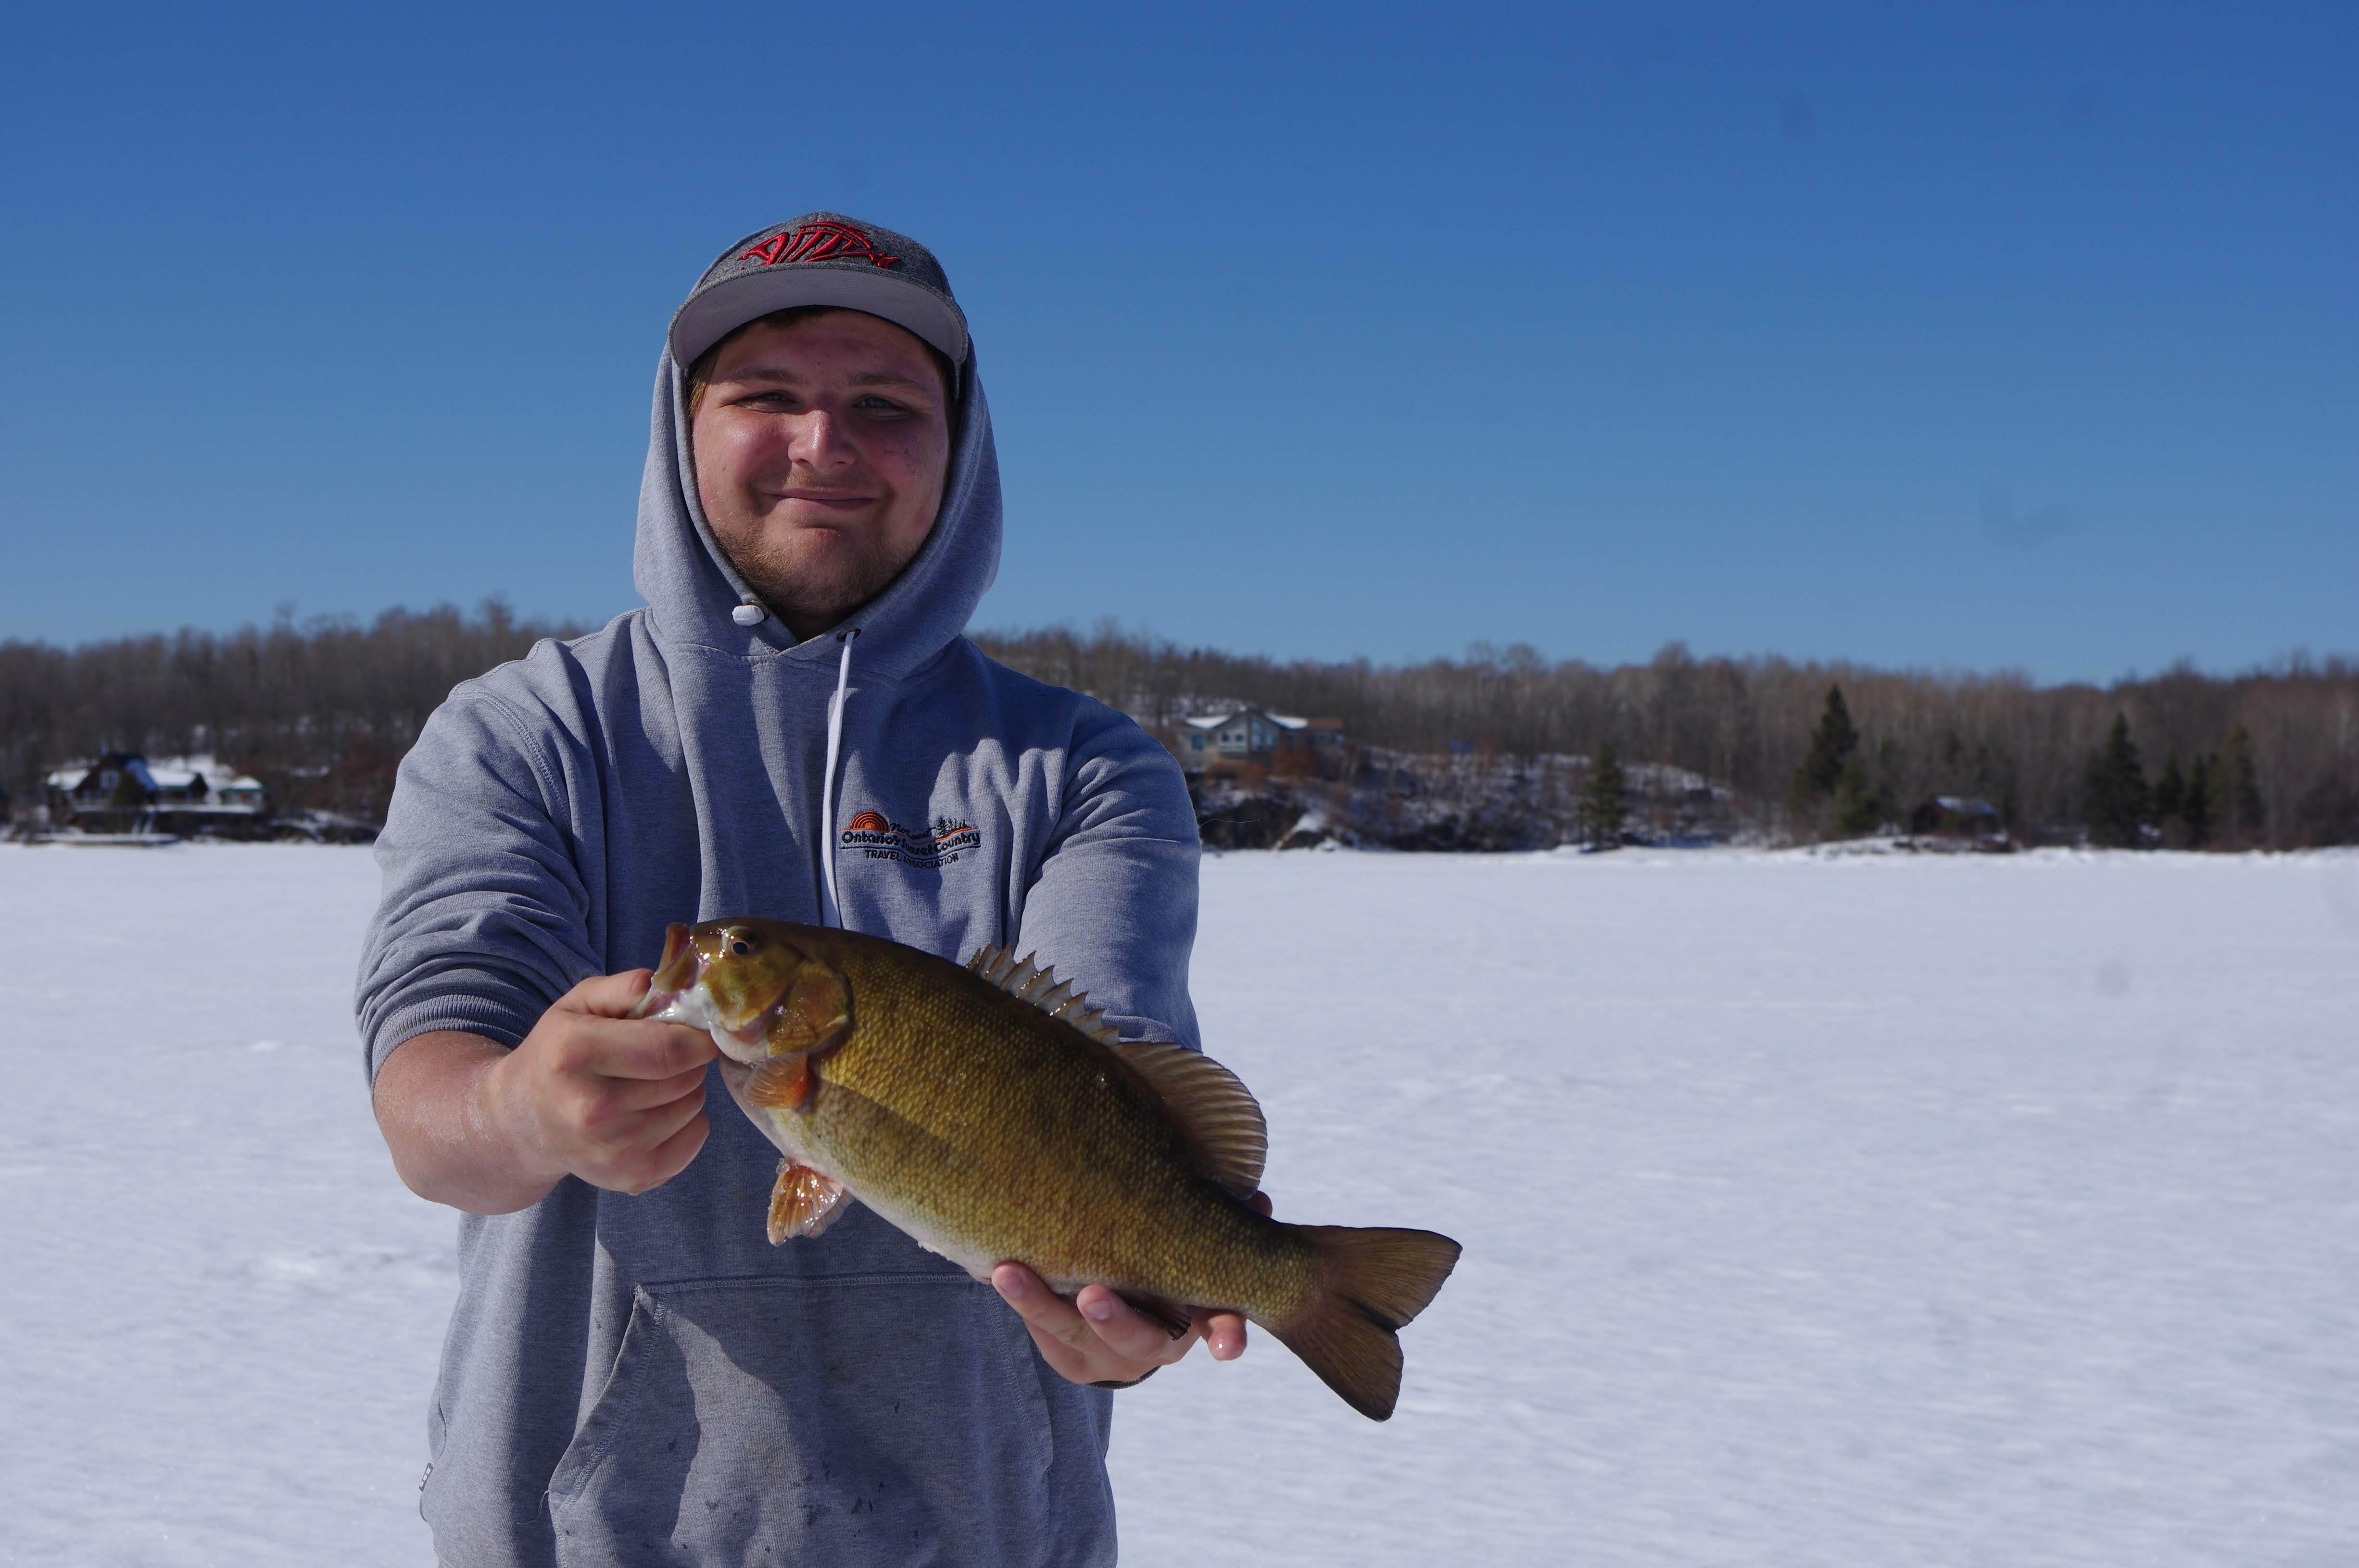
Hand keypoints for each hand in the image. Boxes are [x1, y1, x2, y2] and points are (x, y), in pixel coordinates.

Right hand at [479, 970, 720, 1196]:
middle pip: (685, 1078)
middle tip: (667, 1057)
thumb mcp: (578, 1005)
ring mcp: (611, 1151)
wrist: (519, 1122)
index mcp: (576, 1053)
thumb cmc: (556, 1054)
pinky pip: (695, 1139)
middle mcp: (591, 1109)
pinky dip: (688, 1122)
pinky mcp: (630, 1178)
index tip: (695, 1033)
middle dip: (689, 1061)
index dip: (696, 1038)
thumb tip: (675, 987)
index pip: (669, 1049)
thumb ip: (626, 987)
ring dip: (686, 1090)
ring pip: (693, 1107)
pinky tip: (655, 1113)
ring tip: (652, 1085)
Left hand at [991, 1191, 1273, 1386]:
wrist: (1128, 1318)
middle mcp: (1154, 1346)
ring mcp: (1106, 1358)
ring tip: (1004, 1272)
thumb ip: (1224, 1225)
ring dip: (1037, 1302)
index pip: (1221, 1328)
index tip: (1226, 1346)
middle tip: (1092, 1295)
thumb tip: (1255, 1201)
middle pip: (1137, 1341)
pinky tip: (986, 1268)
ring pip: (1070, 1336)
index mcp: (1198, 1316)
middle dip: (1115, 1319)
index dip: (1226, 1334)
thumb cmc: (1172, 1265)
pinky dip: (1015, 1298)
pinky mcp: (1067, 1359)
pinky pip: (1038, 1330)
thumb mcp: (1199, 1248)